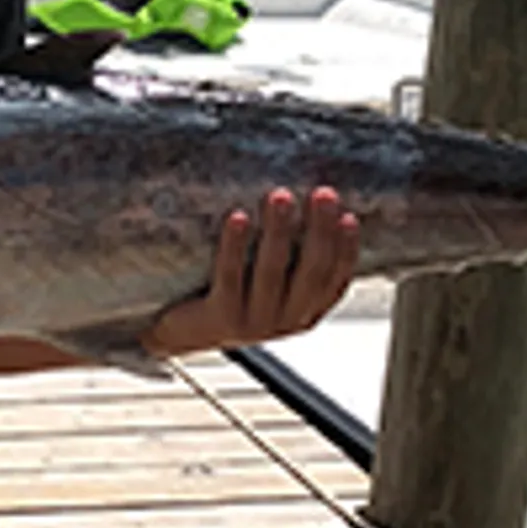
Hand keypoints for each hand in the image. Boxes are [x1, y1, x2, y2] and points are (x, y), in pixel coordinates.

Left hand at [142, 186, 359, 356]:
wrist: (178, 334)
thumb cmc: (227, 296)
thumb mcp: (268, 283)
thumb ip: (291, 258)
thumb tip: (310, 201)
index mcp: (304, 313)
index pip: (335, 281)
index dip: (346, 250)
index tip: (349, 216)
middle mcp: (285, 321)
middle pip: (310, 273)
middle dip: (319, 231)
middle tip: (323, 194)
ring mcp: (253, 324)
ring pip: (272, 273)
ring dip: (278, 231)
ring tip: (280, 195)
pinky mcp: (221, 318)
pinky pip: (230, 277)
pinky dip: (235, 246)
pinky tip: (239, 217)